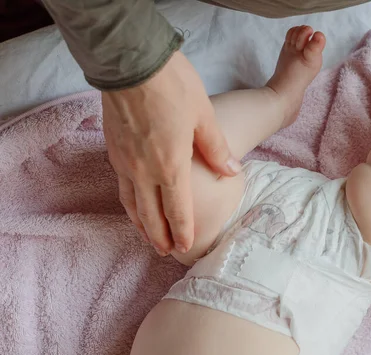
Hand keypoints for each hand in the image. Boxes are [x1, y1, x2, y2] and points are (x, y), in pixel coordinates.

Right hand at [103, 51, 240, 255]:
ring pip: (131, 203)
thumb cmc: (172, 86)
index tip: (185, 246)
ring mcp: (124, 160)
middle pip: (150, 214)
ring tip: (147, 237)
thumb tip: (232, 172)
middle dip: (159, 236)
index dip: (183, 230)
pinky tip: (132, 202)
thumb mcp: (205, 116)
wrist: (130, 60)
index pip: (178, 210)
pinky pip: (121, 185)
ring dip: (140, 224)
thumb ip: (217, 150)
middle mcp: (144, 170)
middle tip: (165, 251)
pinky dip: (128, 202)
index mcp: (171, 166)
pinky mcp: (112, 148)